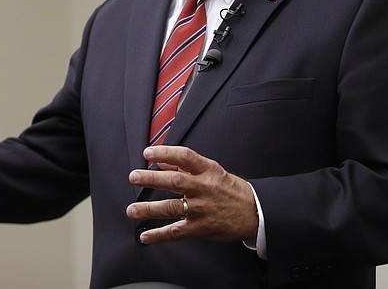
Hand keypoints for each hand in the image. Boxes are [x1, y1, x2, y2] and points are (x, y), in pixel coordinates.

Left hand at [126, 145, 257, 244]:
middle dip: (151, 178)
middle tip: (134, 177)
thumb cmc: (231, 190)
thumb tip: (162, 162)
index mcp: (208, 170)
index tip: (148, 152)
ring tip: (132, 210)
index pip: (185, 156)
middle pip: (174, 180)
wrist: (254, 213)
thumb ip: (187, 166)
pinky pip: (176, 232)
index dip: (165, 152)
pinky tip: (145, 236)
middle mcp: (204, 188)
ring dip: (149, 209)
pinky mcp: (201, 228)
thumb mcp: (213, 171)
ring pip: (172, 207)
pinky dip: (159, 235)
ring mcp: (202, 209)